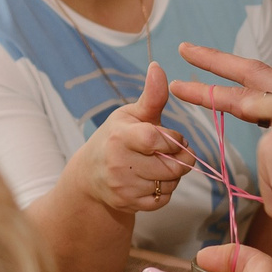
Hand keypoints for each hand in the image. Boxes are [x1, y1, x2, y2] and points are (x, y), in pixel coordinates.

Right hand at [68, 62, 197, 217]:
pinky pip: (164, 199)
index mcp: (120, 137)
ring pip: (170, 183)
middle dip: (181, 157)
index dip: (172, 139)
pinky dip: (165, 189)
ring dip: (173, 174)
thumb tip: (158, 66)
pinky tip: (153, 179)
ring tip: (160, 163)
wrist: (91, 174)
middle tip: (173, 151)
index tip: (173, 137)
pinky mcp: (129, 204)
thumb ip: (152, 96)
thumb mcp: (130, 115)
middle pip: (172, 165)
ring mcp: (124, 187)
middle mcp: (119, 164)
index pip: (155, 139)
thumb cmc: (116, 138)